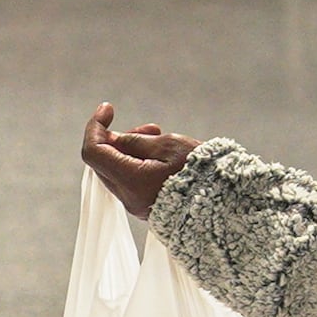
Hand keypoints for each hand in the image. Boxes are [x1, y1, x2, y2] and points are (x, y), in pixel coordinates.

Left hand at [82, 101, 198, 217]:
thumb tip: (113, 138)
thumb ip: (135, 140)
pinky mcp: (144, 206)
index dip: (94, 126)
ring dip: (128, 149)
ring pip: (115, 170)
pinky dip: (136, 162)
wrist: (223, 201)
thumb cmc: (201, 172)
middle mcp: (128, 197)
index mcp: (132, 181)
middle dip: (116, 138)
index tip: (107, 109)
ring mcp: (135, 204)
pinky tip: (158, 153)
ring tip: (157, 136)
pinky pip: (128, 180)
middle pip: (102, 162)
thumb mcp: (168, 146)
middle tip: (147, 129)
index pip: (93, 152)